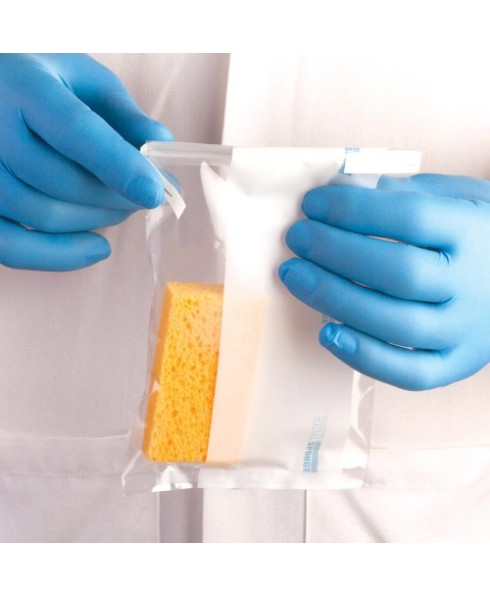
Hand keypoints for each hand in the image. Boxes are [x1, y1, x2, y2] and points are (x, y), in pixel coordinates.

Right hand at [0, 53, 172, 270]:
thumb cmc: (40, 82)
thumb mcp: (82, 78)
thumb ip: (122, 112)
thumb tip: (161, 143)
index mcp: (23, 85)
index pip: (74, 130)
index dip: (119, 165)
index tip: (155, 192)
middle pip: (63, 182)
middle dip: (118, 197)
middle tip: (147, 194)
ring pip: (44, 215)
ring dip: (98, 220)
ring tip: (122, 207)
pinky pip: (13, 247)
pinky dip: (60, 255)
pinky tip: (98, 247)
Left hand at [279, 173, 489, 390]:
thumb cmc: (478, 235)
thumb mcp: (458, 199)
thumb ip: (408, 194)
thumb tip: (343, 190)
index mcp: (474, 233)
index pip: (411, 217)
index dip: (354, 209)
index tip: (313, 204)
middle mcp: (474, 284)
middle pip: (399, 272)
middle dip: (335, 252)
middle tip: (297, 238)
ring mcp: (467, 330)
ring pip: (396, 324)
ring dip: (335, 300)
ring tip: (296, 276)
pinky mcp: (457, 364)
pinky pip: (410, 373)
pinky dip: (364, 357)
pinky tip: (326, 333)